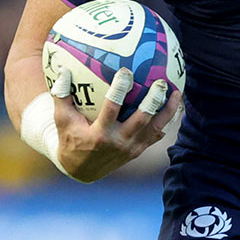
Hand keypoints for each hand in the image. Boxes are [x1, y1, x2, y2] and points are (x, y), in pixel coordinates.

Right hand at [51, 68, 182, 181]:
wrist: (81, 170)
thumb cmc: (70, 138)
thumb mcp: (62, 119)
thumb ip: (61, 95)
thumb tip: (63, 69)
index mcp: (100, 134)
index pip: (112, 109)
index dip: (119, 90)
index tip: (126, 70)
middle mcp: (119, 142)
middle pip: (141, 120)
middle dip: (152, 101)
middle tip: (161, 82)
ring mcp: (131, 148)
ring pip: (155, 128)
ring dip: (168, 111)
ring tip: (177, 92)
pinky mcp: (139, 150)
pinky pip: (157, 135)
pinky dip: (168, 121)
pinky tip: (176, 105)